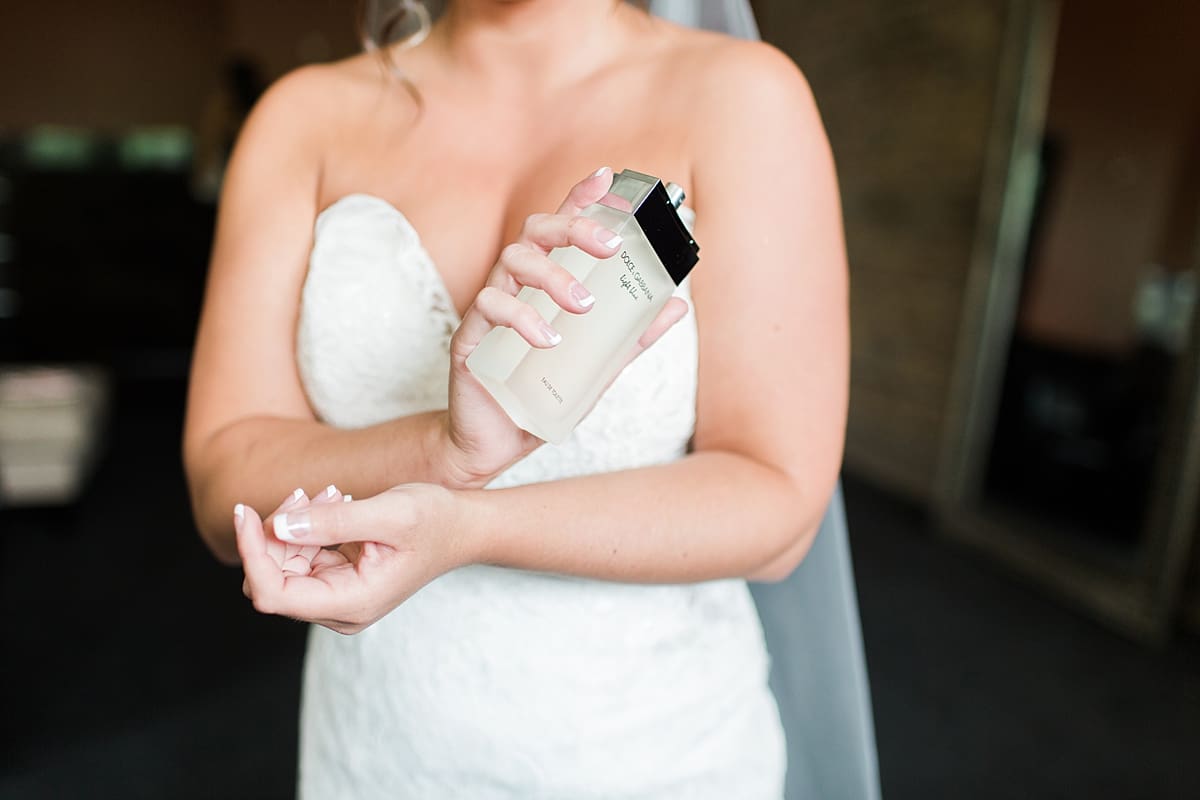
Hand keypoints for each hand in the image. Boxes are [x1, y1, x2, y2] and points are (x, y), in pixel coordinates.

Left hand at [234, 483, 464, 634]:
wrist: (463, 527)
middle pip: (272, 578)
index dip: (251, 553)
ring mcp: (337, 597)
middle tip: (309, 492)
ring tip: (331, 494)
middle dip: (278, 531)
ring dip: (294, 524)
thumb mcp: (388, 513)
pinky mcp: (336, 581)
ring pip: (283, 565)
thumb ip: (332, 522)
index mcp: (351, 603)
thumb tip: (278, 526)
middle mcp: (339, 609)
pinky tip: (334, 503)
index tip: (243, 510)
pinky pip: (300, 557)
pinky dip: (306, 527)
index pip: (273, 593)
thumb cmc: (435, 520)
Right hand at [442, 166, 687, 485]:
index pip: (561, 228)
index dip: (580, 198)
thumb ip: (632, 334)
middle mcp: (517, 286)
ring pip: (513, 261)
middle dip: (573, 227)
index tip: (608, 178)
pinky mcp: (470, 336)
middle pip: (536, 231)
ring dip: (553, 276)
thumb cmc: (541, 393)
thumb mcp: (597, 363)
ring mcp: (490, 307)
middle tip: (609, 247)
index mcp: (545, 284)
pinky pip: (490, 308)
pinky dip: (523, 318)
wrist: (494, 445)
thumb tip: (677, 304)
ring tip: (584, 306)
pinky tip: (549, 338)